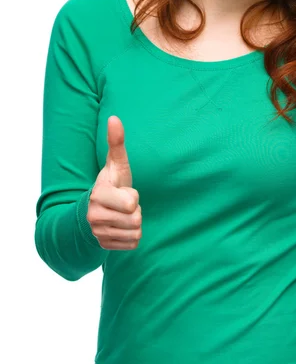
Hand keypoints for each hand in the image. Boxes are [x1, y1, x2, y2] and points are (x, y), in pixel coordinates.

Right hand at [86, 115, 141, 249]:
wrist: (89, 213)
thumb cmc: (110, 184)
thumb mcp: (115, 164)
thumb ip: (116, 143)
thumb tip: (115, 118)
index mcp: (99, 195)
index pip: (132, 203)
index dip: (133, 197)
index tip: (123, 191)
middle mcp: (94, 217)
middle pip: (136, 219)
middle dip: (135, 211)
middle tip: (124, 205)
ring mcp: (98, 234)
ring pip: (135, 232)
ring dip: (133, 224)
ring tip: (122, 214)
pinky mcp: (104, 247)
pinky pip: (133, 244)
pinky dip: (130, 236)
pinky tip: (121, 227)